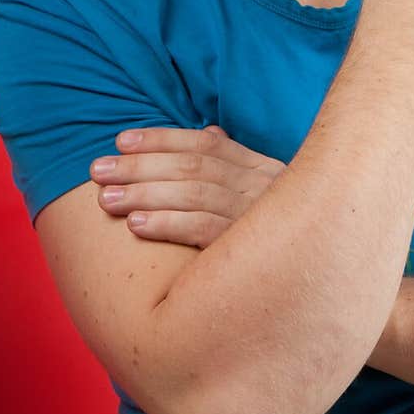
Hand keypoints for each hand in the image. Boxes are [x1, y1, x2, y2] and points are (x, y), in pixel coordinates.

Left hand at [89, 125, 284, 247]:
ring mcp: (258, 218)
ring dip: (144, 193)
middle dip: (140, 166)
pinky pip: (203, 231)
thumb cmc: (274, 237)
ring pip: (195, 194)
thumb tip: (211, 131)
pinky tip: (136, 225)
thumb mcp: (260, 193)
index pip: (207, 143)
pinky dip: (167, 224)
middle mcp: (263, 187)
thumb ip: (234, 163)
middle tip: (98, 171)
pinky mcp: (251, 253)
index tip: (120, 141)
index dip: (161, 139)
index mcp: (261, 167)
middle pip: (194, 166)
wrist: (315, 283)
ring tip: (106, 199)